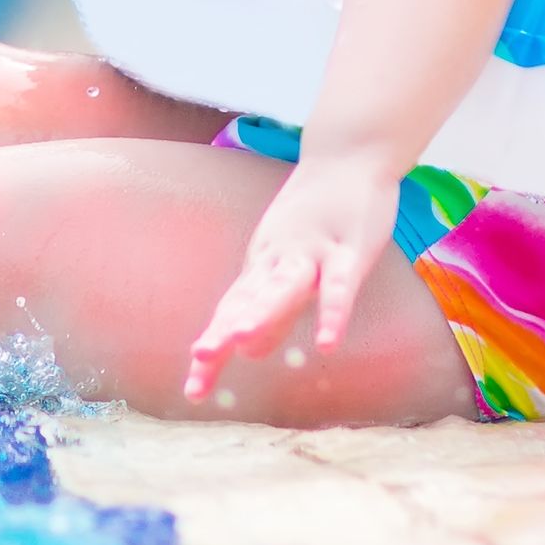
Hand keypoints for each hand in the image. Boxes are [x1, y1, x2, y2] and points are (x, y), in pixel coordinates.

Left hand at [182, 155, 400, 402]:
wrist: (349, 155)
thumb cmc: (320, 216)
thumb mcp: (292, 267)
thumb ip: (274, 309)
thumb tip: (249, 353)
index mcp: (262, 267)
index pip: (232, 313)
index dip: (216, 349)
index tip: (194, 389)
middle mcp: (278, 259)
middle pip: (249, 300)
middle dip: (225, 331)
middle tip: (200, 361)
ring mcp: (314, 250)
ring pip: (286, 286)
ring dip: (264, 312)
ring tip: (240, 343)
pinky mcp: (350, 248)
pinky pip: (341, 284)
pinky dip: (334, 312)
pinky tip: (328, 342)